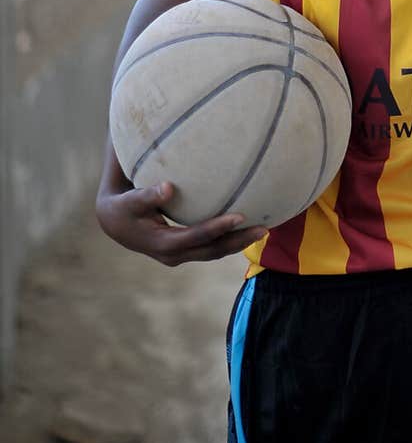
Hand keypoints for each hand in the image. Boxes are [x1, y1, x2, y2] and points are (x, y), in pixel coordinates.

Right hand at [96, 180, 267, 266]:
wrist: (115, 224)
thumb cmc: (123, 207)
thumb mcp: (130, 201)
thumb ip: (147, 195)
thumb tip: (169, 187)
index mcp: (162, 244)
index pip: (197, 237)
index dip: (218, 228)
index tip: (240, 216)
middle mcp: (174, 255)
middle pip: (212, 250)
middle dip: (238, 240)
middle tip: (265, 228)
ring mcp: (180, 255)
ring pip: (215, 251)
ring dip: (238, 242)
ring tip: (264, 229)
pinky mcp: (185, 250)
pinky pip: (211, 247)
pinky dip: (228, 239)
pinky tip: (246, 227)